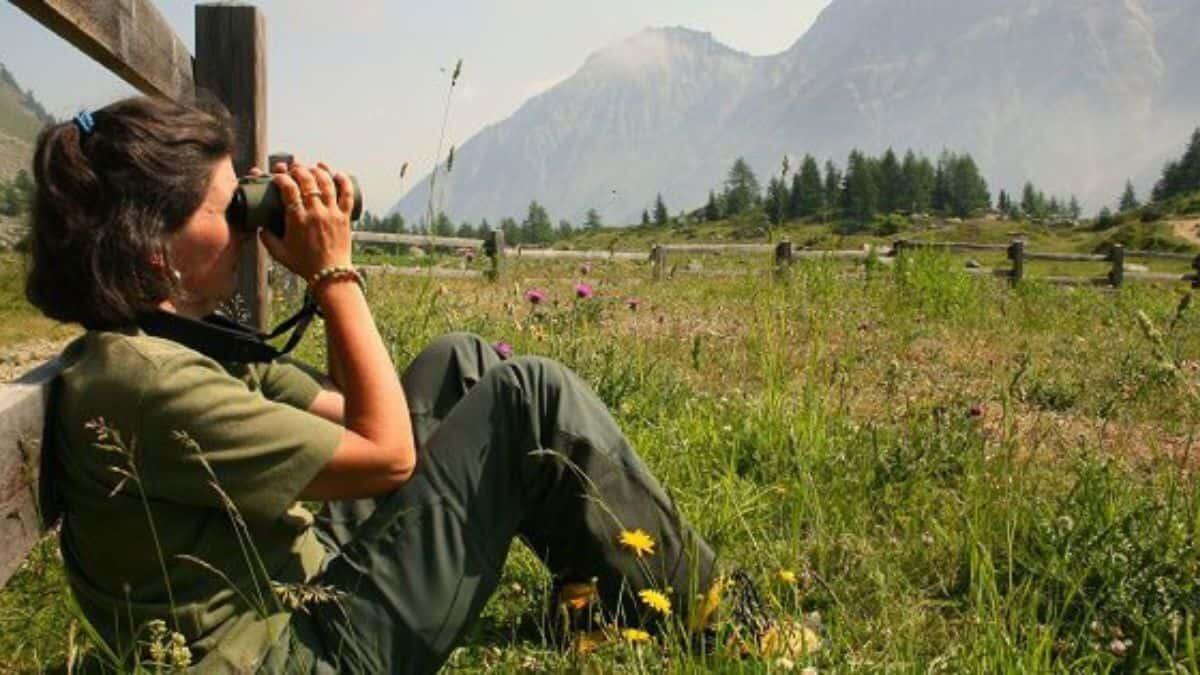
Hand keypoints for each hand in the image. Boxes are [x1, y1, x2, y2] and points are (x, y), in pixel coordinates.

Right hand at [258, 159, 355, 280]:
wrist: (330, 275)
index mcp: (297, 219)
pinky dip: (344, 181)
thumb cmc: (303, 265)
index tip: (277, 177)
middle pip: (307, 180)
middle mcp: (315, 212)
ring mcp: (332, 213)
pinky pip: (347, 194)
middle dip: (298, 169)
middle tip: (294, 169)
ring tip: (313, 167)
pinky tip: (338, 174)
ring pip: (327, 183)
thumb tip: (260, 225)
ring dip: (319, 170)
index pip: (288, 188)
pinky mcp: (345, 217)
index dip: (281, 177)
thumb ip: (266, 238)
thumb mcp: (278, 253)